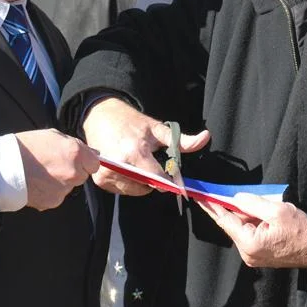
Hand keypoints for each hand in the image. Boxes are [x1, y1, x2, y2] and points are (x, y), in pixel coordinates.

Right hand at [14, 129, 99, 210]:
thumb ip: (76, 145)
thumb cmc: (27, 147)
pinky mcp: (53, 201)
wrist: (4, 167)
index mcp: (76, 153)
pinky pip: (57, 196)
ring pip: (69, 187)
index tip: (74, 160)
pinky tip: (38, 183)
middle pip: (82, 176)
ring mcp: (64, 189)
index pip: (94, 164)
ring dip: (61, 182)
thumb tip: (94, 153)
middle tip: (53, 164)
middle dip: (72, 171)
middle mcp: (73, 173)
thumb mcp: (54, 136)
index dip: (84, 161)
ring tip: (42, 173)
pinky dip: (50, 191)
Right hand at [82, 96, 209, 195]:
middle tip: (150, 162)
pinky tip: (126, 167)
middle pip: (147, 187)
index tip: (173, 177)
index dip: (168, 180)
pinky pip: (122, 190)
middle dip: (153, 179)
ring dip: (141, 182)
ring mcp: (107, 174)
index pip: (158, 179)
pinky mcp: (100, 180)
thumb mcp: (157, 129)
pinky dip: (128, 183)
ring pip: (135, 190)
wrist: (100, 116)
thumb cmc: (132, 122)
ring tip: (137, 163)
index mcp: (136, 152)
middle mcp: (119, 166)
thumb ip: (181, 140)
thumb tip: (205, 137)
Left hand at [197, 193, 306, 268]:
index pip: (225, 220)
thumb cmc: (301, 230)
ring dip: (245, 215)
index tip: (200, 196)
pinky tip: (261, 214)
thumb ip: (253, 203)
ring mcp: (252, 256)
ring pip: (241, 229)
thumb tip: (236, 198)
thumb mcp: (278, 210)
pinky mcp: (259, 255)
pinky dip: (251, 222)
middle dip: (233, 208)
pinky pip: (248, 234)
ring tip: (260, 206)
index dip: (212, 206)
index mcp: (249, 243)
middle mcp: (247, 253)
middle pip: (232, 224)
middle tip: (229, 192)